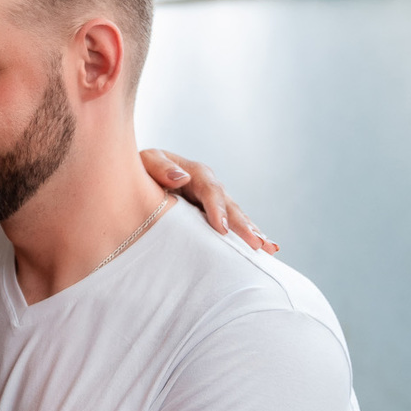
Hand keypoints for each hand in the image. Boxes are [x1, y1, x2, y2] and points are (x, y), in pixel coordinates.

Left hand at [139, 150, 277, 253]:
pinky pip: (234, 226)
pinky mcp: (213, 215)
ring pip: (237, 217)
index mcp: (195, 173)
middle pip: (230, 206)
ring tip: (269, 249)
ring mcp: (215, 202)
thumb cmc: (142, 168)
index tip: (222, 229)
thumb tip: (181, 177)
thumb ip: (160, 166)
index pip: (210, 190)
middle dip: (244, 225)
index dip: (217, 209)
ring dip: (253, 232)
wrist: (141, 176)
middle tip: (257, 244)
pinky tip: (267, 249)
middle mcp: (210, 187)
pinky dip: (250, 235)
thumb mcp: (147, 161)